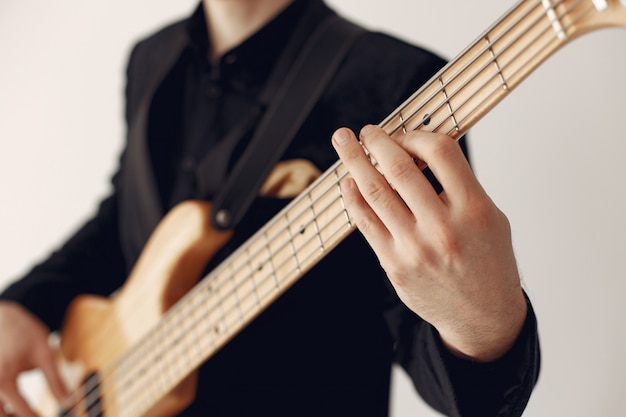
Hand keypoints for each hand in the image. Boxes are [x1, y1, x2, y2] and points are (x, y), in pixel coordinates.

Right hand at [0, 302, 66, 416]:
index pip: (22, 410)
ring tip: (25, 412)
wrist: (2, 317)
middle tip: (36, 416)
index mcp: (4, 378)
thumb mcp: (45, 354)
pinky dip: (3, 406)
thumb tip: (69, 403)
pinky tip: (14, 407)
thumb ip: (56, 381)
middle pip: (1, 416)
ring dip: (8, 415)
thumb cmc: (25, 333)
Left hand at [331, 125, 526, 361]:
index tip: (405, 136)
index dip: (416, 136)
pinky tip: (347, 183)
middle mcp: (443, 228)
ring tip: (344, 143)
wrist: (483, 317)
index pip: (440, 152)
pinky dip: (353, 198)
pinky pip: (366, 223)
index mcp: (474, 210)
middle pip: (399, 170)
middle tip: (365, 130)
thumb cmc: (488, 262)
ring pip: (375, 194)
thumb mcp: (491, 217)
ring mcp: (415, 249)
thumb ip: (459, 185)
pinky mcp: (394, 265)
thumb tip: (416, 151)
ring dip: (355, 162)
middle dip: (377, 143)